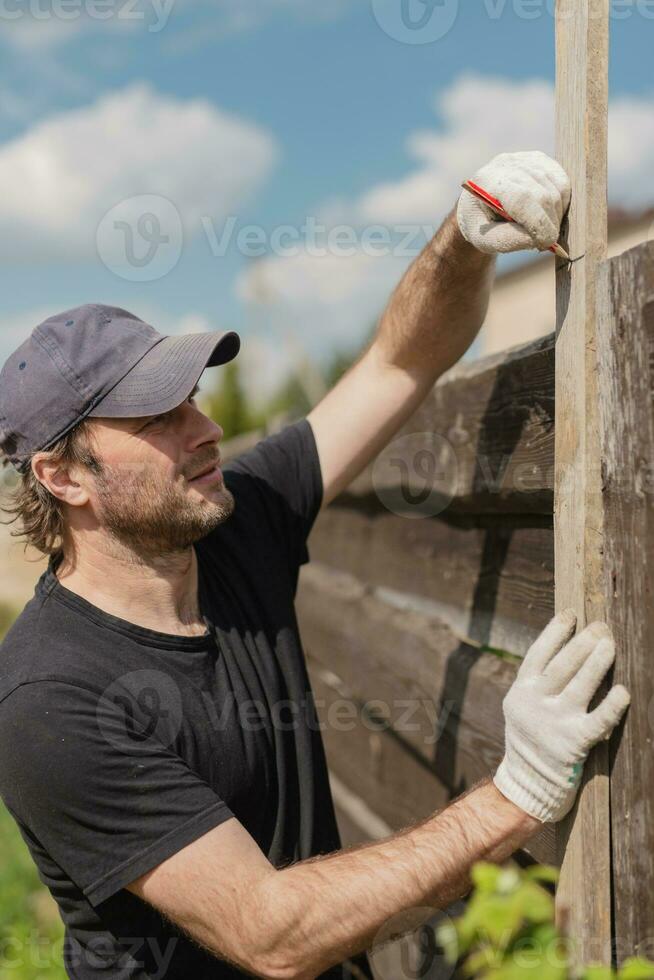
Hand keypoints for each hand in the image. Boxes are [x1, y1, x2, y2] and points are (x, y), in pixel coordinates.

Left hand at [457, 150, 571, 254]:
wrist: (479, 206)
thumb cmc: (481, 226)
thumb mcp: (485, 241)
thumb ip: (507, 241)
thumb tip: (539, 240)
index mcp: (486, 182)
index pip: (522, 198)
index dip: (539, 222)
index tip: (546, 242)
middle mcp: (506, 164)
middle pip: (542, 194)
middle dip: (550, 223)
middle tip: (545, 241)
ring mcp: (524, 159)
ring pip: (556, 188)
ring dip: (557, 215)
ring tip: (544, 229)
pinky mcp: (539, 159)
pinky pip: (562, 181)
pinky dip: (562, 202)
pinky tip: (549, 214)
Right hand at [493, 610, 629, 823]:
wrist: (528, 784)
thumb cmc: (533, 737)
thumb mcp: (524, 706)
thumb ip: (540, 681)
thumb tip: (571, 644)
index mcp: (521, 691)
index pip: (538, 654)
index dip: (555, 632)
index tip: (572, 614)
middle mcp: (534, 704)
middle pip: (561, 666)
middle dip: (582, 643)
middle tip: (600, 627)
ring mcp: (553, 724)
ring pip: (579, 686)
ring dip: (596, 663)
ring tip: (609, 644)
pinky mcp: (573, 745)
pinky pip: (597, 722)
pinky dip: (611, 707)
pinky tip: (623, 692)